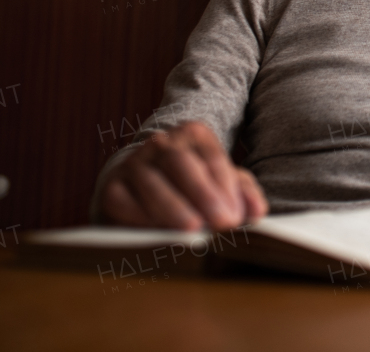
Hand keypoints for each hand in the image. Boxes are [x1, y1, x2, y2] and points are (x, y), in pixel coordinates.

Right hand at [99, 121, 266, 230]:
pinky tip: (157, 234)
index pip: (211, 157)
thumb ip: (243, 194)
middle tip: (222, 222)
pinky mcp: (112, 189)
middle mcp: (160, 143)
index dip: (225, 186)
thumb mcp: (221, 182)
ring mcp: (133, 164)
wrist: (141, 183)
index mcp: (191, 134)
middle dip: (203, 194)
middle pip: (181, 164)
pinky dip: (141, 219)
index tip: (237, 215)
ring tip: (192, 229)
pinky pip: (124, 203)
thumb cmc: (191, 184)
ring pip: (152, 183)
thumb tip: (258, 213)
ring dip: (173, 208)